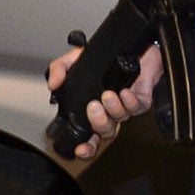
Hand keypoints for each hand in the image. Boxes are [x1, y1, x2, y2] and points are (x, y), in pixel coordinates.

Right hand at [45, 41, 164, 160]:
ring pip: (120, 119)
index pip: (89, 136)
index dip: (85, 146)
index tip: (79, 148)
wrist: (132, 45)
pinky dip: (130, 102)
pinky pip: (137, 107)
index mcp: (93, 109)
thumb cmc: (106, 56)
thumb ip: (60, 68)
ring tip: (107, 94)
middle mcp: (110, 112)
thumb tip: (52, 84)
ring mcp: (126, 107)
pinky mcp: (142, 100)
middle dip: (98, 125)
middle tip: (93, 108)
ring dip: (113, 108)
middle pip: (105, 132)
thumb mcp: (76, 58)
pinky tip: (124, 92)